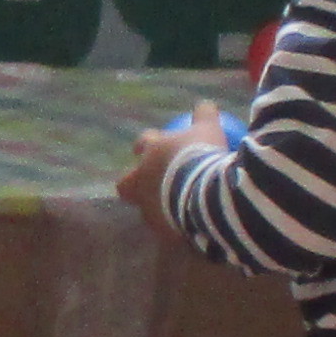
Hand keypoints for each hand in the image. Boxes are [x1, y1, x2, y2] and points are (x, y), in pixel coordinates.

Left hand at [121, 113, 215, 232]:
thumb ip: (204, 115)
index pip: (141, 144)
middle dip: (134, 183)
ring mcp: (149, 208)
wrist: (206, 194)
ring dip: (159, 207)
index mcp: (151, 153)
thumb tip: (206, 105)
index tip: (152, 147)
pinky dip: (176, 227)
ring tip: (178, 209)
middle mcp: (142, 181)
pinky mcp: (162, 231)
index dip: (146, 145)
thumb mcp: (209, 129)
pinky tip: (192, 228)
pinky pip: (168, 230)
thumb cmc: (203, 156)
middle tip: (151, 184)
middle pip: (126, 184)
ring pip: (146, 210)